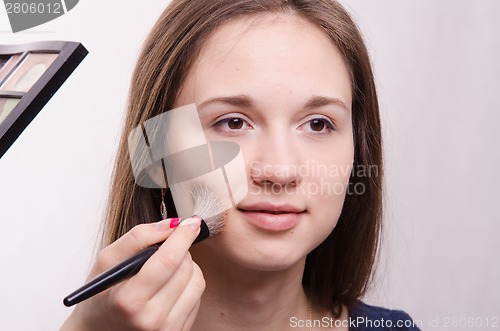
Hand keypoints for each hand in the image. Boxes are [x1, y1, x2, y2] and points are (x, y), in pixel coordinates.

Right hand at [61, 217, 204, 330]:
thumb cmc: (101, 295)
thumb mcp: (107, 262)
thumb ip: (137, 238)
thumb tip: (171, 224)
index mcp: (129, 301)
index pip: (168, 261)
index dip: (183, 236)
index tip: (191, 222)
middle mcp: (151, 320)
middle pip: (185, 269)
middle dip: (181, 250)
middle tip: (166, 248)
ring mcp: (167, 330)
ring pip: (197, 282)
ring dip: (188, 266)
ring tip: (167, 269)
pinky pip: (198, 297)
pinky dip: (189, 284)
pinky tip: (170, 286)